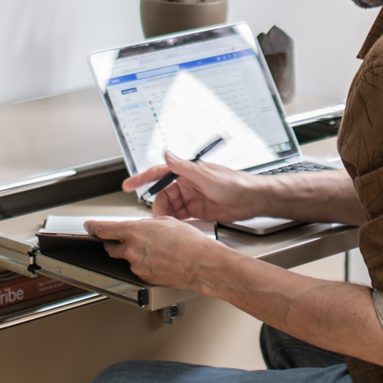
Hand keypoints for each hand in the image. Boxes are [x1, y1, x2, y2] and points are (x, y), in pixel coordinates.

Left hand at [84, 211, 226, 286]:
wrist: (200, 263)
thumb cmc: (188, 242)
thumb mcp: (166, 222)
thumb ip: (148, 224)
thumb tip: (143, 227)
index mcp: (134, 232)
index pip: (103, 229)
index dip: (93, 227)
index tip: (89, 226)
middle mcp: (132, 250)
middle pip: (111, 247)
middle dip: (113, 243)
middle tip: (122, 239)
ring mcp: (137, 266)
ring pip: (126, 259)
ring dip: (132, 254)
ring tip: (152, 249)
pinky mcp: (144, 278)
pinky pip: (138, 269)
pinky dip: (143, 264)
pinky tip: (158, 259)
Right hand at [123, 151, 260, 223]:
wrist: (253, 200)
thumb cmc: (235, 184)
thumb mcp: (207, 176)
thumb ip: (185, 168)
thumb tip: (167, 155)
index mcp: (188, 172)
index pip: (159, 173)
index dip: (142, 179)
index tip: (128, 185)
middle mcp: (189, 184)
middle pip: (164, 196)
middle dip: (158, 207)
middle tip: (158, 219)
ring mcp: (193, 198)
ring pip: (171, 208)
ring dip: (166, 216)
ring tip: (165, 226)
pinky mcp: (199, 211)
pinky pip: (181, 216)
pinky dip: (176, 222)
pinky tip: (175, 228)